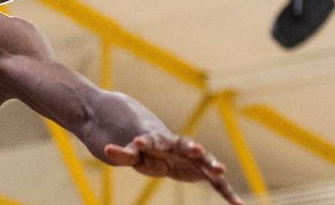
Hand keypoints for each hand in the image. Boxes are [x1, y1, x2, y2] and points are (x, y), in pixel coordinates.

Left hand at [105, 134, 242, 204]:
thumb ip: (123, 154)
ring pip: (202, 160)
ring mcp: (190, 158)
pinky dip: (227, 193)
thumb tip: (107, 150)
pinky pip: (216, 183)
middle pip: (183, 146)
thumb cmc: (140, 146)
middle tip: (196, 150)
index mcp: (156, 140)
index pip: (152, 139)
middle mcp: (175, 146)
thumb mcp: (130, 153)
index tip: (140, 142)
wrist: (149, 139)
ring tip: (220, 170)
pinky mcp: (200, 170)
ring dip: (210, 164)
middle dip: (189, 148)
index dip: (147, 141)